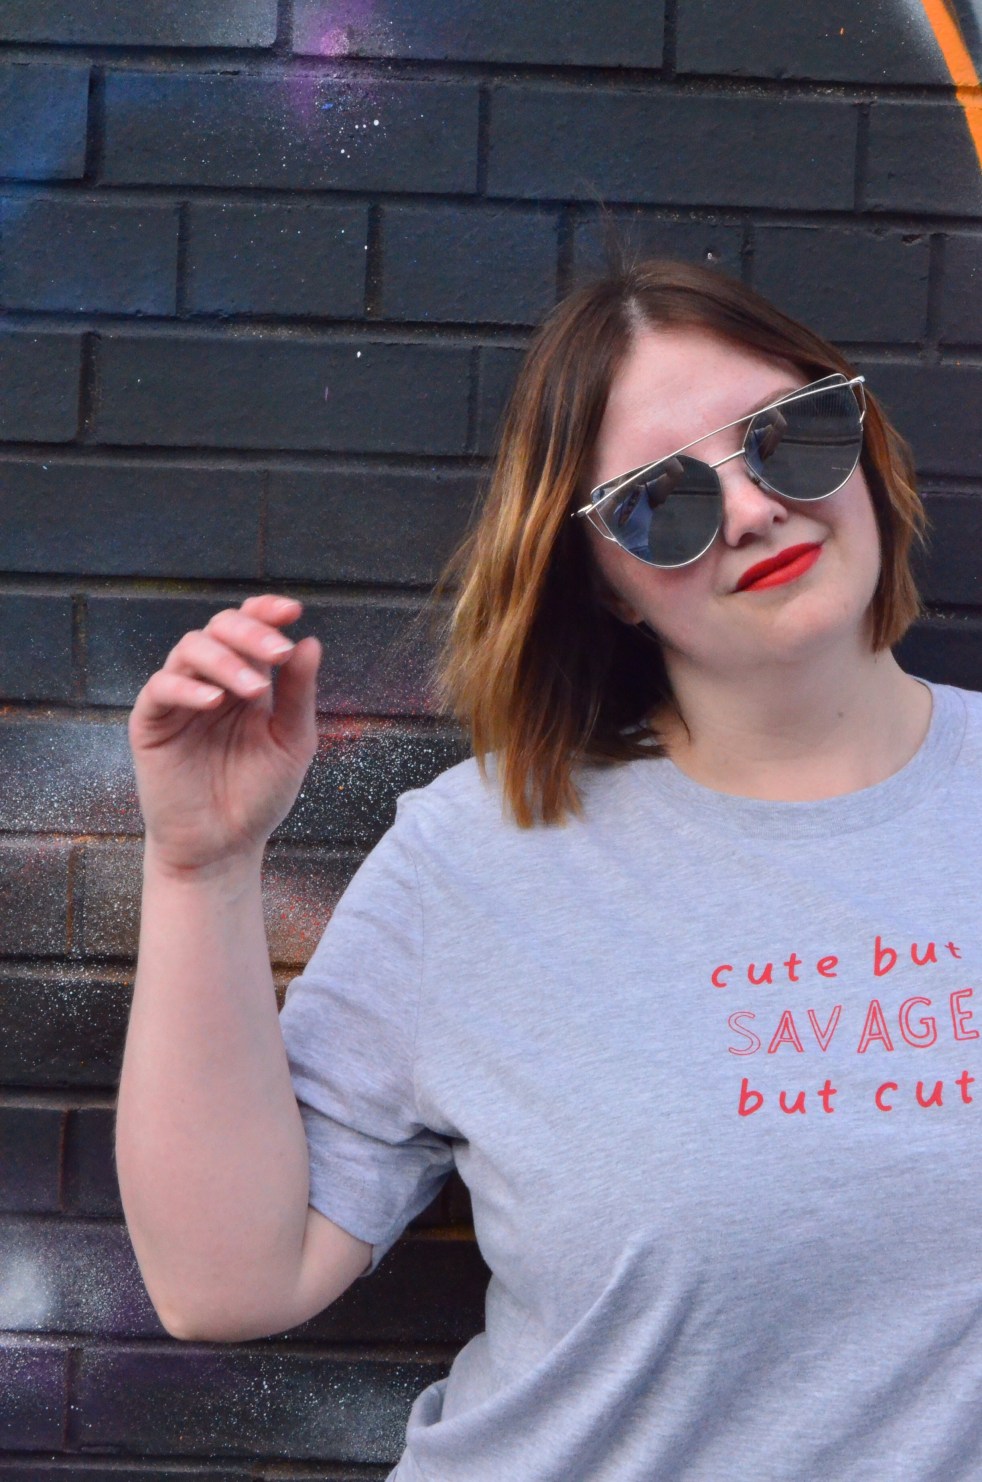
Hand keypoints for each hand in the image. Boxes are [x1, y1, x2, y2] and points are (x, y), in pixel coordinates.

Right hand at [128, 594, 320, 874]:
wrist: (224, 847)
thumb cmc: (259, 795)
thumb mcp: (291, 742)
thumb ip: (298, 694)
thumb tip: (309, 641)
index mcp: (247, 679)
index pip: (250, 628)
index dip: (266, 611)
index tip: (294, 611)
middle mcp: (210, 680)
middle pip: (219, 628)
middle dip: (251, 632)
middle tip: (277, 652)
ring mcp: (179, 698)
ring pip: (190, 649)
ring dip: (226, 661)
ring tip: (254, 690)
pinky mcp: (151, 722)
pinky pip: (161, 688)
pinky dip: (187, 688)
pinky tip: (214, 701)